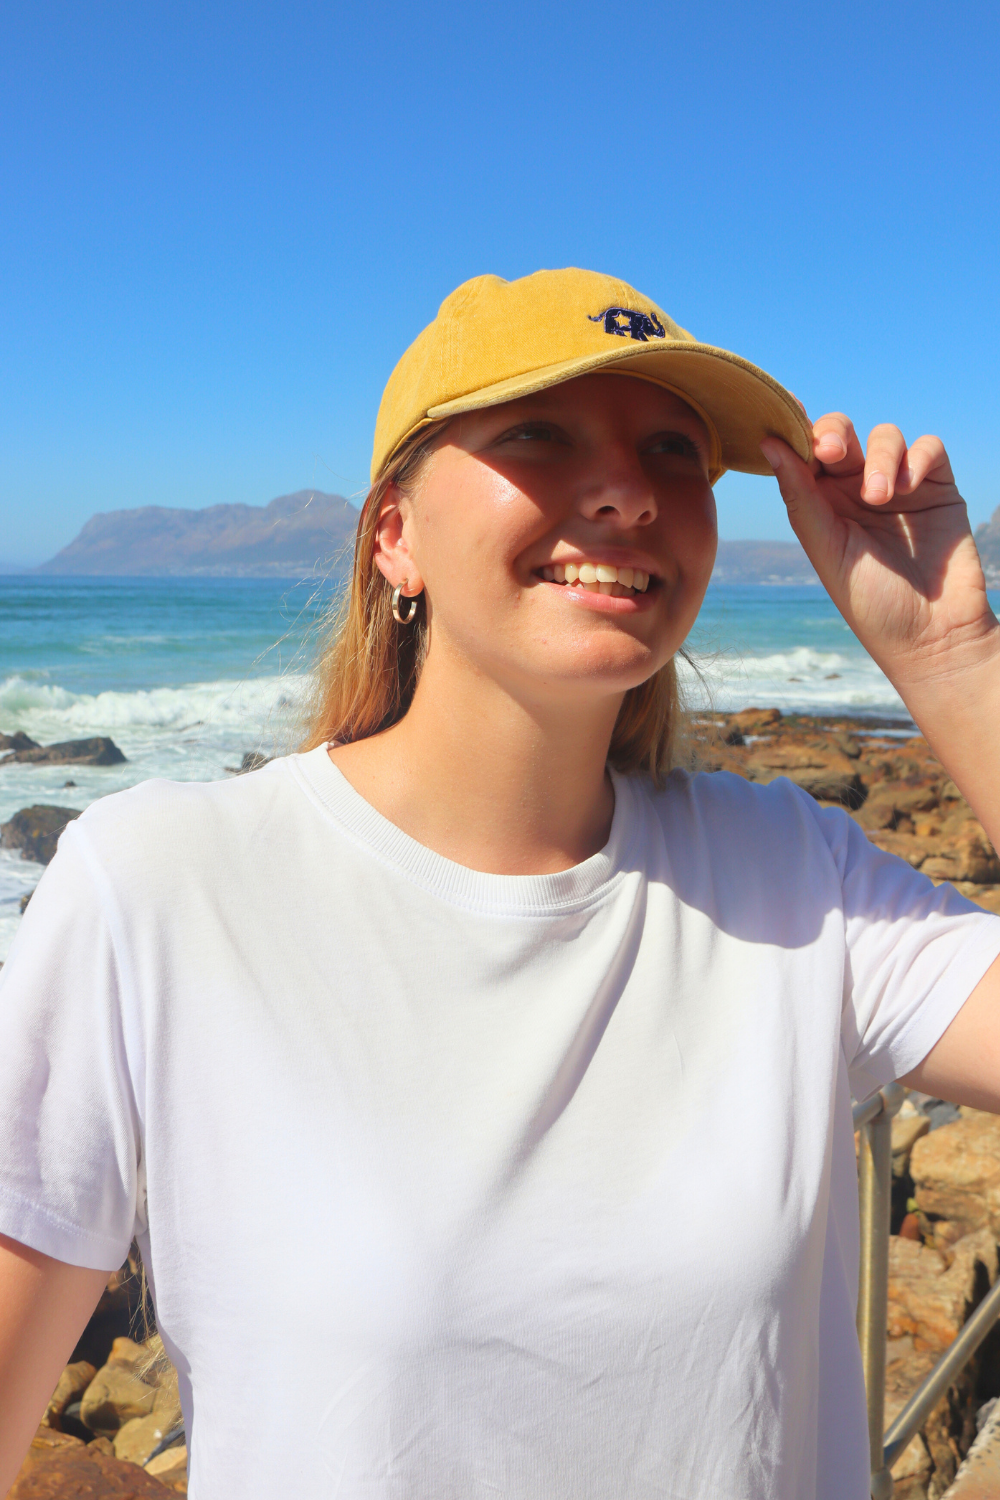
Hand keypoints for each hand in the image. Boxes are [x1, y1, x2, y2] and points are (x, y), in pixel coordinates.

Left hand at [760, 416, 997, 686]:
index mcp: (820, 504)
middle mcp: (855, 489)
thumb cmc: (870, 602)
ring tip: (879, 496)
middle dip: (833, 433)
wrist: (932, 634)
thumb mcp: (827, 548)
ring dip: (879, 456)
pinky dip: (916, 457)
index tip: (789, 414)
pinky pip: (928, 447)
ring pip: (885, 436)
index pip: (803, 453)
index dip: (795, 430)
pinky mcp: (937, 487)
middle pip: (840, 434)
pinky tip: (907, 488)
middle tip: (830, 451)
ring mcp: (899, 485)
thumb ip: (800, 495)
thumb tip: (768, 443)